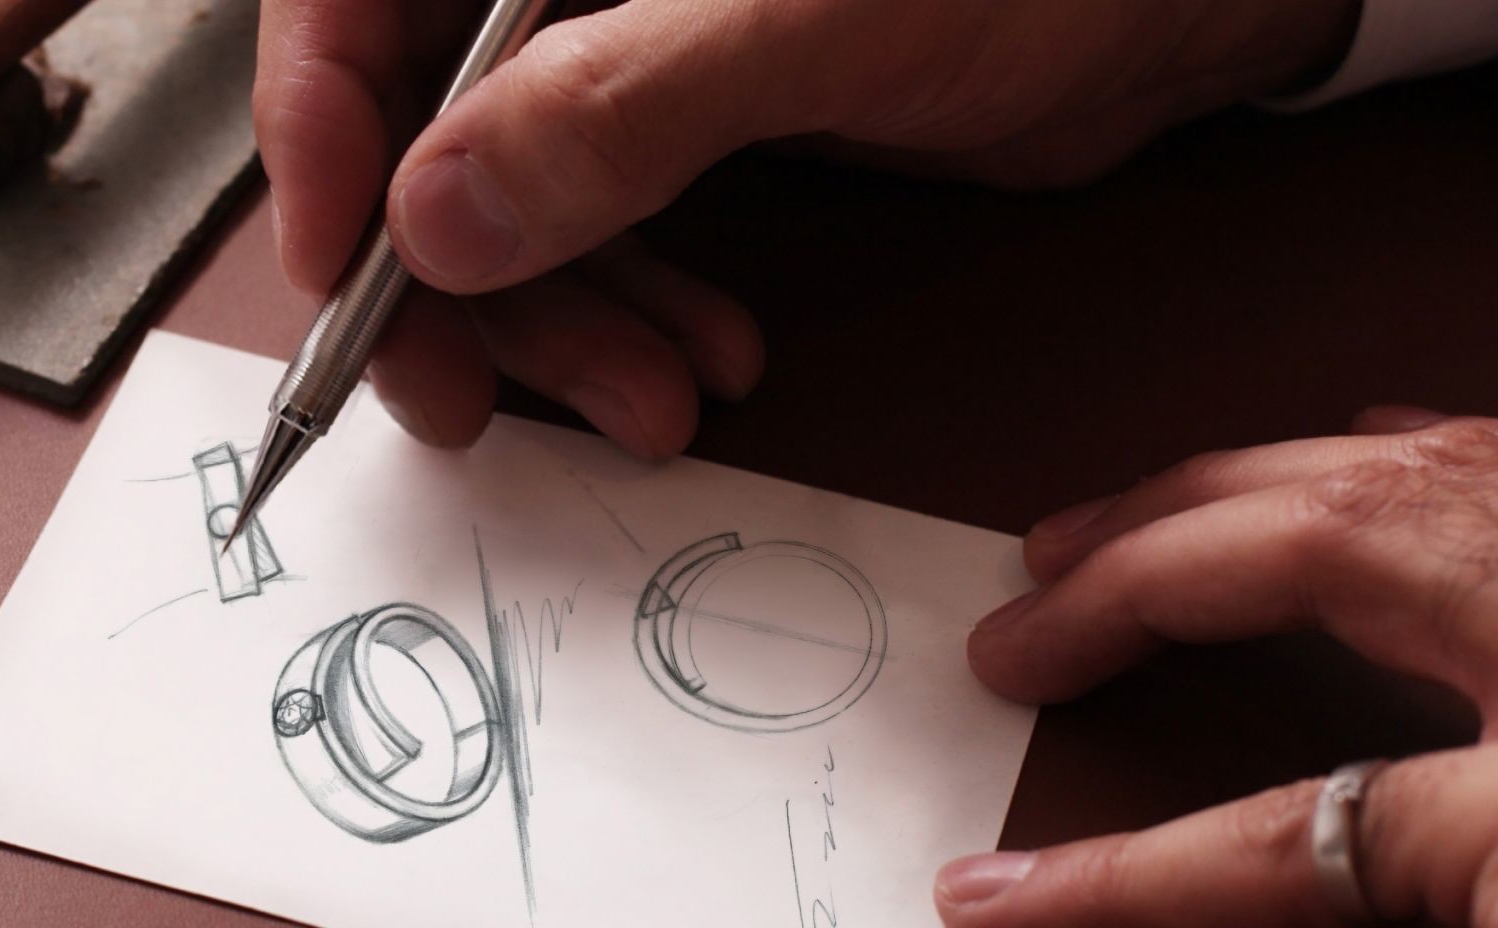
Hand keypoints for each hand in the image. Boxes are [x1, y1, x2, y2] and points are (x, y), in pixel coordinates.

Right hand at [254, 0, 1361, 453]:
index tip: (346, 267)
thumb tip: (437, 211)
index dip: (318, 127)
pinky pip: (604, 215)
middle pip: (421, 111)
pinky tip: (700, 363)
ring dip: (559, 315)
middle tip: (476, 400)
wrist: (1179, 1)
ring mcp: (626, 29)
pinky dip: (631, 302)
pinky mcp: (692, 106)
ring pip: (513, 185)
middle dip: (449, 273)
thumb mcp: (819, 22)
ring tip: (645, 405)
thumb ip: (620, 108)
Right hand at [946, 409, 1497, 926]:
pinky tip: (1376, 440)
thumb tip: (1220, 909)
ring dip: (1268, 475)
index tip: (1006, 891)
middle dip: (1154, 573)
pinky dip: (1458, 449)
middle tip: (1036, 610)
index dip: (1119, 872)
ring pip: (1454, 474)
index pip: (1294, 834)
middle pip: (1345, 550)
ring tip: (1146, 506)